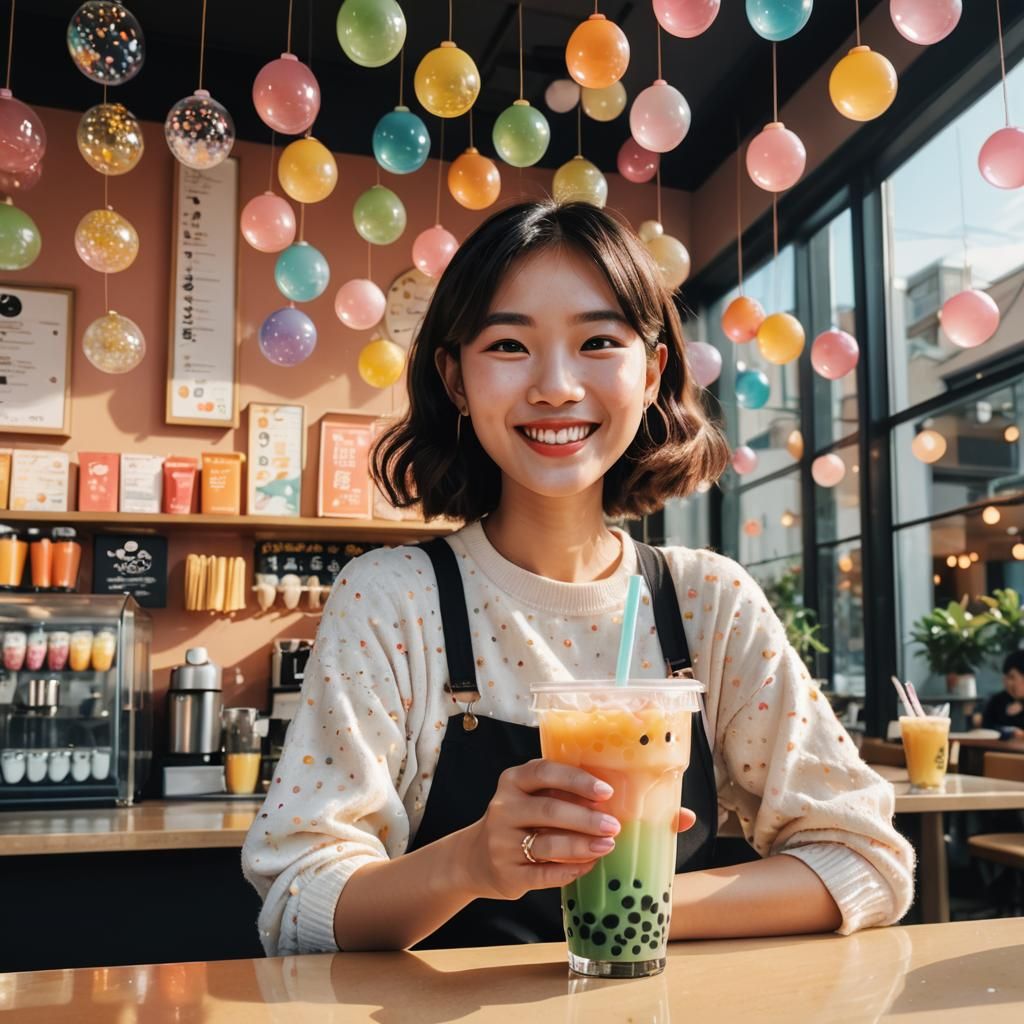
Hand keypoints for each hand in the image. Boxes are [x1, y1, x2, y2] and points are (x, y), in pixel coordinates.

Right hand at [461, 758, 620, 901]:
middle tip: (613, 826)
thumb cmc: (518, 820)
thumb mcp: (529, 796)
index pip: (545, 772)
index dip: (577, 780)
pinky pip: (544, 874)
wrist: (477, 857)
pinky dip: (570, 870)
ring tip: (607, 845)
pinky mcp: (507, 873)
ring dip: (582, 845)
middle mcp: (503, 809)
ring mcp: (501, 843)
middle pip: (549, 810)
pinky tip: (589, 865)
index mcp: (512, 781)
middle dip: (586, 819)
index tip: (606, 792)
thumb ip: (558, 791)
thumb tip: (607, 798)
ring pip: (548, 844)